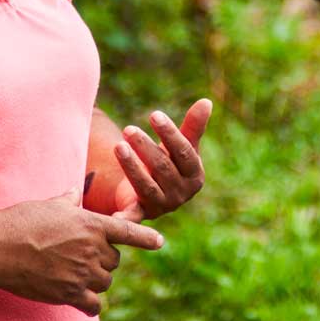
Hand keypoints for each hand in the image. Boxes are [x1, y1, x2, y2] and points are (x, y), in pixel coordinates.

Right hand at [0, 188, 163, 315]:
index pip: (129, 232)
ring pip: (106, 281)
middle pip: (114, 260)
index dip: (146, 238)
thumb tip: (76, 191)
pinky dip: (90, 303)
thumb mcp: (51, 204)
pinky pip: (93, 305)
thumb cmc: (24, 221)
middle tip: (84, 255)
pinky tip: (82, 300)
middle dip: (104, 258)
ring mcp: (83, 273)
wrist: (1, 248)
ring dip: (98, 279)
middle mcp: (93, 249)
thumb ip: (70, 200)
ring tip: (78, 274)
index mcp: (92, 224)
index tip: (160, 242)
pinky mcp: (70, 294)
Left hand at [112, 98, 211, 221]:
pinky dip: (125, 219)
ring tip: (118, 146)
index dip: (169, 133)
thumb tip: (206, 101)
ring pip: (146, 185)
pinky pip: (134, 216)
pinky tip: (113, 216)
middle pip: (163, 167)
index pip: (183, 152)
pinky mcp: (143, 214)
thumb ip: (193, 126)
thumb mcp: (182, 145)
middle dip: (145, 147)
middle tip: (129, 129)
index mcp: (195, 175)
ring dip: (131, 166)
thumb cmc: (172, 162)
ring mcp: (162, 205)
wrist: (157, 190)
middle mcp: (182, 193)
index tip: (154, 114)